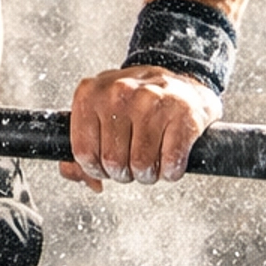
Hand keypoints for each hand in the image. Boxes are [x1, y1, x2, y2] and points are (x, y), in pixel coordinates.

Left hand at [61, 65, 219, 190]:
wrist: (180, 83)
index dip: (95, 169)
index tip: (105, 168)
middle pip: (113, 162)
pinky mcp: (181, 114)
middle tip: (132, 163)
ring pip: (141, 166)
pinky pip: (170, 164)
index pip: (83, 152)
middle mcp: (119, 93)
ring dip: (147, 174)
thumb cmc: (136, 102)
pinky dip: (169, 172)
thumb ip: (84, 147)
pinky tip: (168, 158)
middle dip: (124, 173)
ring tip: (151, 161)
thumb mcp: (100, 112)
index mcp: (91, 93)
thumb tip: (90, 182)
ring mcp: (151, 101)